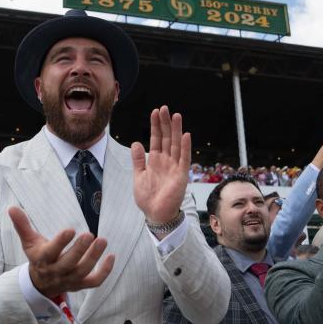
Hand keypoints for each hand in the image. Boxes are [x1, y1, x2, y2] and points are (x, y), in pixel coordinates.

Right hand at [9, 206, 114, 298]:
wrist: (41, 284)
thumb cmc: (38, 257)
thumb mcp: (29, 242)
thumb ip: (22, 225)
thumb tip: (12, 208)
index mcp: (43, 259)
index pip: (51, 252)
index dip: (60, 243)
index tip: (70, 229)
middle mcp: (56, 271)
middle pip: (69, 263)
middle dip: (79, 250)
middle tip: (90, 234)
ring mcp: (69, 280)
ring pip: (83, 272)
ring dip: (94, 257)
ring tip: (102, 241)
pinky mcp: (81, 285)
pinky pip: (94, 282)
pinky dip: (105, 272)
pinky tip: (111, 256)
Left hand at [131, 106, 190, 227]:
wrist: (155, 214)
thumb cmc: (148, 198)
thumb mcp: (138, 176)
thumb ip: (138, 160)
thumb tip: (136, 143)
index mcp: (156, 161)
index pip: (157, 139)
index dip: (156, 126)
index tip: (155, 112)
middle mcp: (166, 161)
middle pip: (167, 138)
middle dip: (165, 123)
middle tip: (164, 108)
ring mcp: (175, 167)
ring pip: (176, 145)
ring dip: (176, 130)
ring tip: (176, 116)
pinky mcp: (181, 175)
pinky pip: (184, 159)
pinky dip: (185, 147)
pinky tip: (186, 135)